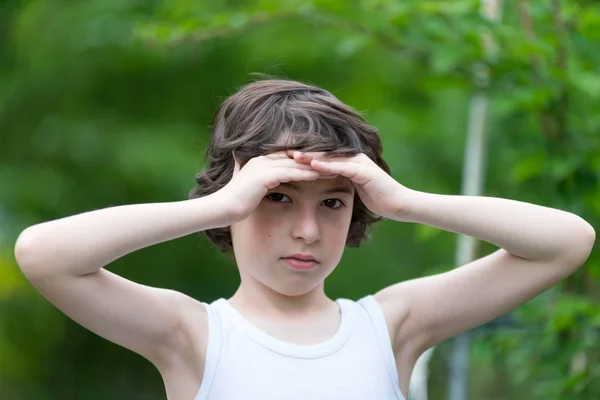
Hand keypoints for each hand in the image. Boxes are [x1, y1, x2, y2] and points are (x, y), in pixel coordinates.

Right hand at [217, 152, 336, 222]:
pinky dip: (305, 173)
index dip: (305, 160)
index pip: (288, 156)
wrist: (221, 208)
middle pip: (294, 157)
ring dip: (314, 166)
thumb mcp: (244, 186)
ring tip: (332, 169)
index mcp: (259, 161)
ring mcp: (263, 166)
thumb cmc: (234, 202)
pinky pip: (290, 173)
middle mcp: (262, 159)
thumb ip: (248, 176)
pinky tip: (319, 176)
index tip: (321, 163)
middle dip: (314, 160)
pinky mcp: (265, 176)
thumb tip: (250, 175)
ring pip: (295, 164)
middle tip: (332, 163)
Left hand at [287, 151, 411, 219]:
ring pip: (330, 156)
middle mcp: (353, 157)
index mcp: (349, 161)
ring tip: (292, 155)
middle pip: (323, 152)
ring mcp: (359, 162)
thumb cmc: (378, 199)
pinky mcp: (363, 170)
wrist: (399, 204)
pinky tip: (312, 164)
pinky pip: (341, 166)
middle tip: (282, 152)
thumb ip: (341, 182)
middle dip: (303, 152)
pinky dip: (326, 165)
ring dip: (311, 155)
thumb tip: (325, 185)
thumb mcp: (355, 189)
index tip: (285, 157)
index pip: (323, 156)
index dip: (305, 156)